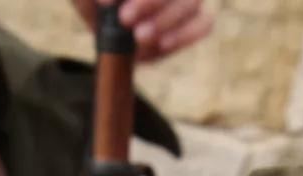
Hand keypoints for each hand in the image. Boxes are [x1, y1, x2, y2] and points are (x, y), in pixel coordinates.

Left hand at [72, 0, 212, 62]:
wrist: (110, 31)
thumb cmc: (97, 4)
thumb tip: (107, 1)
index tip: (108, 3)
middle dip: (151, 2)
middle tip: (125, 19)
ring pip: (191, 3)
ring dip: (166, 20)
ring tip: (140, 37)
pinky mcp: (193, 22)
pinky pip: (204, 24)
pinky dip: (185, 34)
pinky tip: (162, 44)